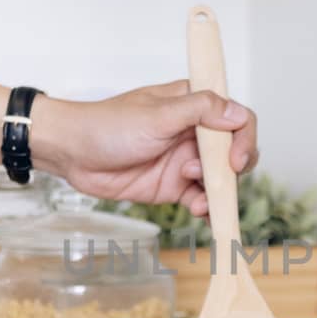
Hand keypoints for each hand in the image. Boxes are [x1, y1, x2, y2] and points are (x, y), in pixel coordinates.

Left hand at [29, 81, 256, 214]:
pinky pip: (201, 198)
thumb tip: (237, 114)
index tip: (234, 159)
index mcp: (193, 105)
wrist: (73, 154)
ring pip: (219, 178)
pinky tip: (201, 212)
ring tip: (198, 198)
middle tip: (219, 179)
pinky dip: (207, 207)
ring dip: (218, 191)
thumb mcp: (157, 114)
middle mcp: (193, 132)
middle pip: (233, 151)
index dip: (243, 139)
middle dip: (233, 169)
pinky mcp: (173, 185)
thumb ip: (200, 111)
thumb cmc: (108, 126)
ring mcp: (184, 159)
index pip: (237, 118)